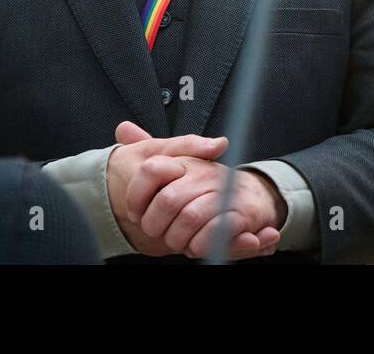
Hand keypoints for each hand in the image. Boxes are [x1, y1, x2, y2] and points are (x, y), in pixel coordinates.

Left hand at [107, 121, 270, 256]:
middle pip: (168, 200)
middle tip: (159, 232)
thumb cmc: (207, 186)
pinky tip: (196, 245)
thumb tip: (122, 128)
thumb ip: (149, 149)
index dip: (137, 197)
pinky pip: (212, 233)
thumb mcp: (177, 165)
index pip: (152, 169)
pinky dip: (200, 245)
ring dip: (178, 237)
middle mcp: (205, 172)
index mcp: (186, 161)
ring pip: (189, 217)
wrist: (251, 198)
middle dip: (156, 225)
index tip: (136, 213)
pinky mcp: (241, 214)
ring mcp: (225, 192)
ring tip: (179, 240)